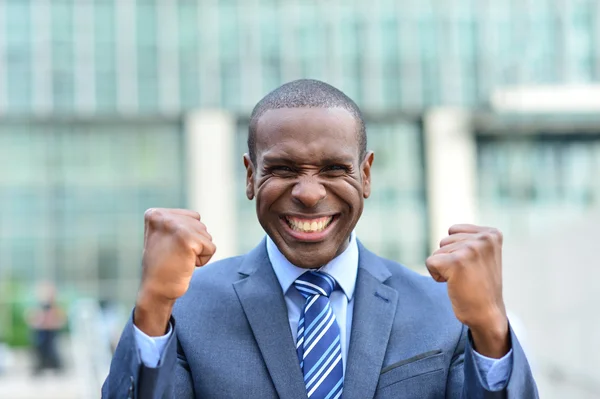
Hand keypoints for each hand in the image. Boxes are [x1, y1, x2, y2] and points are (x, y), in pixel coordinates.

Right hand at [134, 208, 215, 335]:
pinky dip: (203, 260)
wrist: (155, 290)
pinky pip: (211, 248)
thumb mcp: (163, 237)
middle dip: (194, 244)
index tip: (169, 248)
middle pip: (200, 225)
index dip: (188, 236)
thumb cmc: (162, 267)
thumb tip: (197, 217)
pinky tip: (186, 265)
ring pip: (207, 236)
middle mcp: (163, 216)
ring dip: (198, 252)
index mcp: (155, 214)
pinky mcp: (188, 239)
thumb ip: (176, 223)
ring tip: (179, 260)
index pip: (193, 217)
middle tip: (175, 256)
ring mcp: (175, 226)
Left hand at [425, 224, 508, 357]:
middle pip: (445, 241)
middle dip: (450, 259)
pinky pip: (430, 262)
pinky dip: (436, 276)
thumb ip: (471, 238)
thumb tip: (451, 229)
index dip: (456, 250)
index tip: (473, 266)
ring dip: (444, 268)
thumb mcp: (483, 255)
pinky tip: (454, 285)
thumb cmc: (480, 286)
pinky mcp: (456, 262)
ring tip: (463, 280)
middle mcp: (484, 239)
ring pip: (437, 251)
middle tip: (468, 276)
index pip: (454, 231)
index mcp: (492, 234)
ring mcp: (471, 249)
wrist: (487, 314)